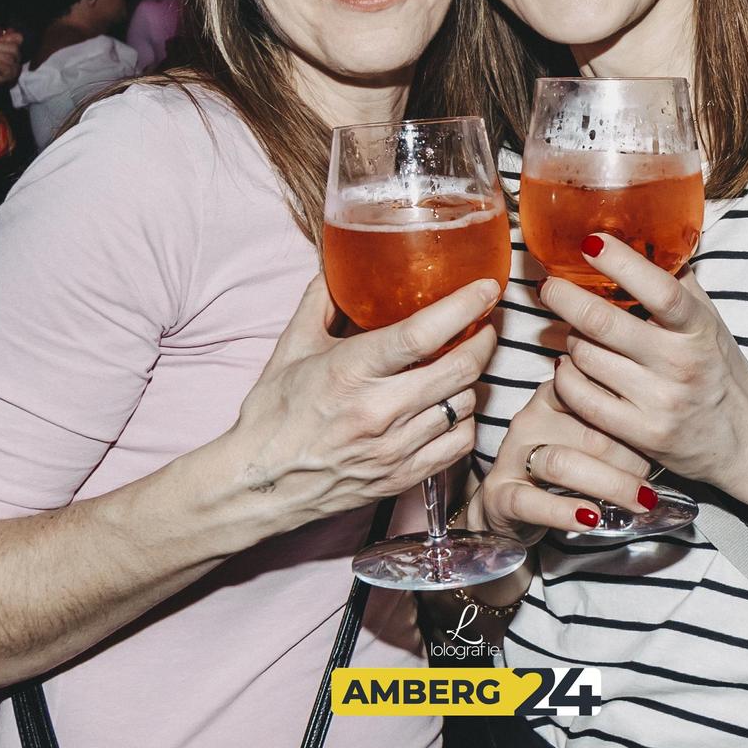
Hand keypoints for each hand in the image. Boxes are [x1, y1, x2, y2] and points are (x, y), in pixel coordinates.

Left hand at [0, 16, 22, 88]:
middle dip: (2, 45)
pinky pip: (9, 69)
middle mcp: (13, 54)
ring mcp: (13, 65)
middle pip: (15, 47)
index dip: (11, 36)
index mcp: (8, 44)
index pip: (17, 37)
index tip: (0, 36)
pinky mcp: (10, 75)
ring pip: (12, 58)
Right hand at [221, 275, 499, 526]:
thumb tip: (339, 263)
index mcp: (351, 370)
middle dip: (485, 338)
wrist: (260, 484)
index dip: (464, 307)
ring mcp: (395, 448)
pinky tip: (450, 406)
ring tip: (464, 364)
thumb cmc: (274, 413)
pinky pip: (459, 443)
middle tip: (486, 323)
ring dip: (472, 379)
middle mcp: (379, 410)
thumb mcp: (292, 347)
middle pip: (460, 368)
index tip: (486, 288)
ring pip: (464, 404)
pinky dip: (464, 420)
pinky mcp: (403, 476)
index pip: (423, 333)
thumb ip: (319, 300)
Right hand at [468, 378, 651, 545]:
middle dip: (630, 459)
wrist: (513, 506)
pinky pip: (530, 501)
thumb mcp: (593, 438)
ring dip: (608, 484)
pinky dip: (562, 511)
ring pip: (561, 463)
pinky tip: (591, 517)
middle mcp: (530, 418)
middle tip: (656, 482)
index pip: (599, 392)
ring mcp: (511, 455)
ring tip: (639, 501)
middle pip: (588, 431)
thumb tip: (671, 426)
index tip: (663, 437)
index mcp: (555, 395)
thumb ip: (621, 425)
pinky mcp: (499, 493)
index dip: (635, 417)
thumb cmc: (567, 466)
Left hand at [540, 234, 747, 488]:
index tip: (590, 242)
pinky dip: (564, 377)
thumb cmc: (719, 370)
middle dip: (564, 298)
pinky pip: (581, 398)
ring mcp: (659, 402)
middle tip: (548, 286)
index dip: (621, 263)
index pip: (660, 290)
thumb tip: (645, 236)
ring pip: (585, 358)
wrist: (744, 441)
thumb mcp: (709, 322)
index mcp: (698, 328)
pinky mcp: (641, 434)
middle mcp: (680, 364)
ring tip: (569, 331)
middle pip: (603, 324)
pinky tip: (568, 365)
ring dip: (567, 338)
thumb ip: (679, 283)